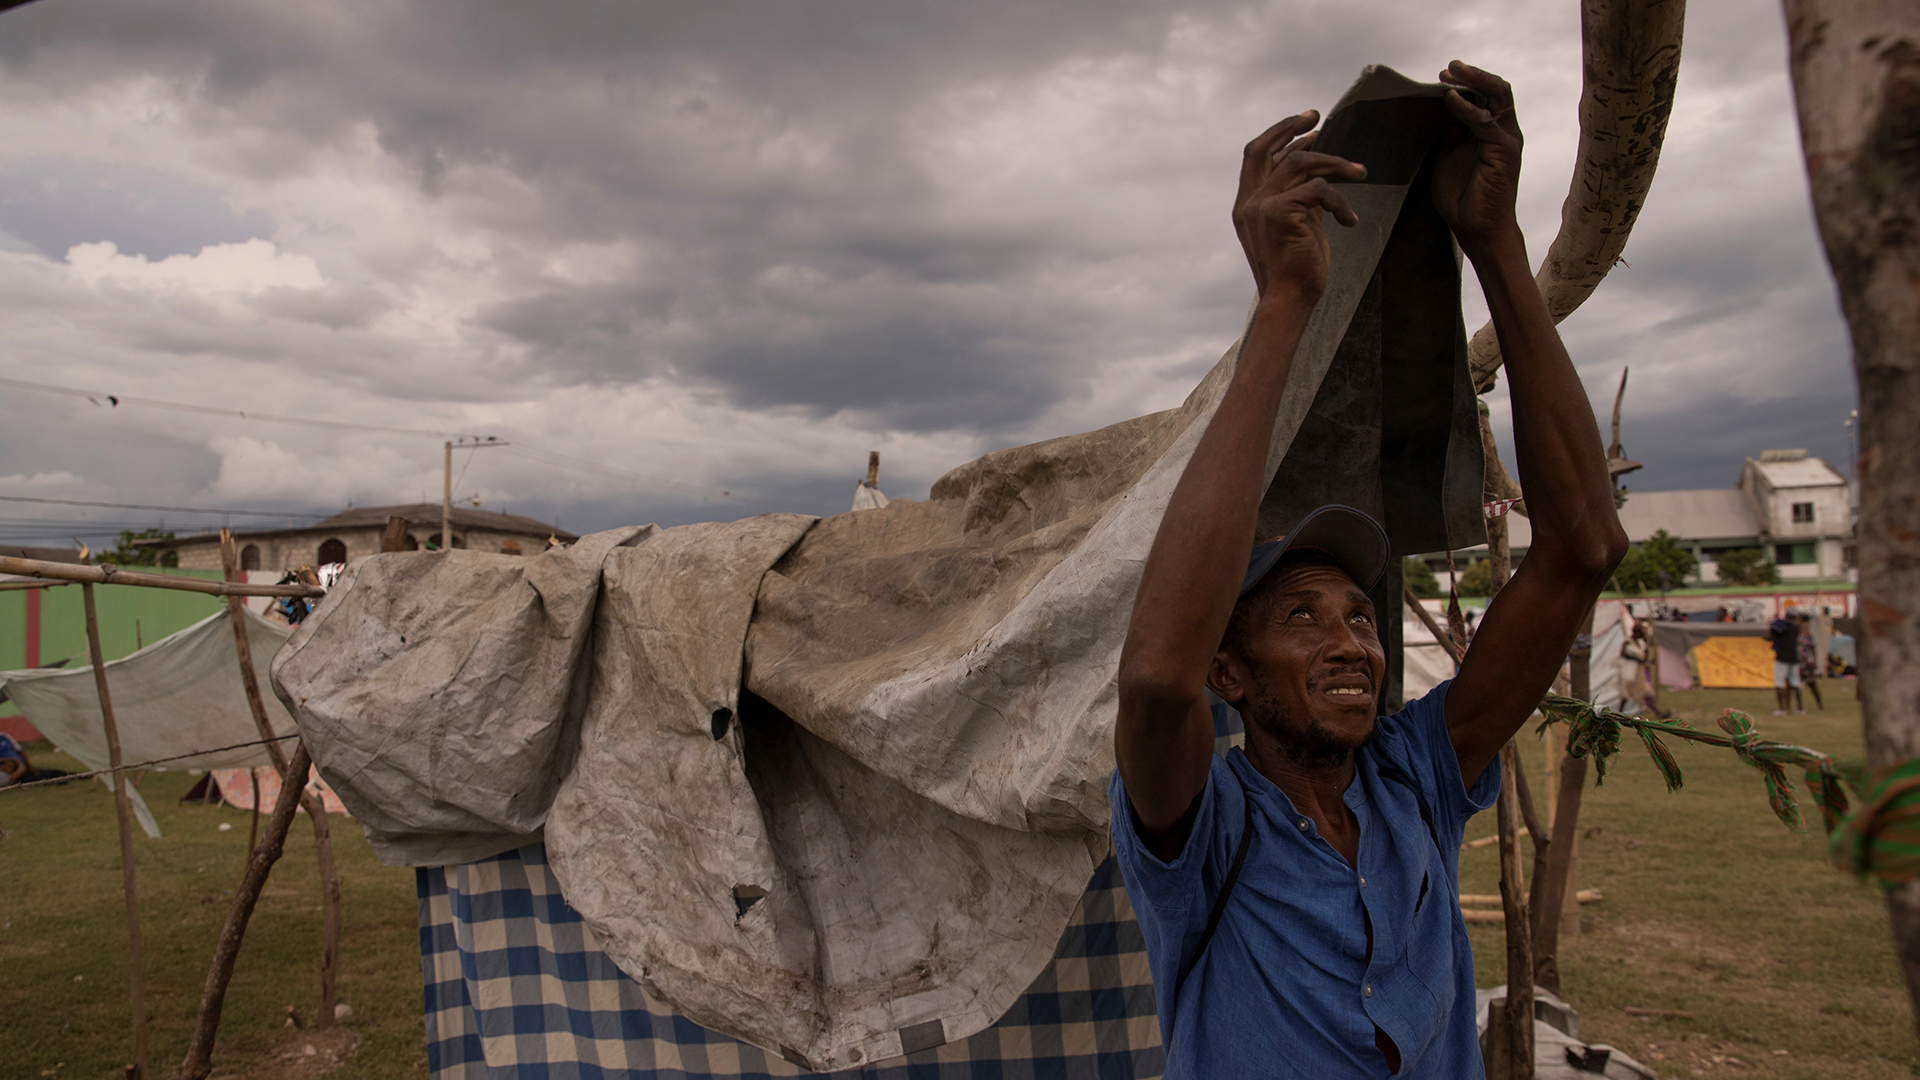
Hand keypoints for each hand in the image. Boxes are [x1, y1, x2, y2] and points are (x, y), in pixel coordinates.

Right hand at [1233, 112, 1365, 304]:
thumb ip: (1298, 195)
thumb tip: (1317, 165)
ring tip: (1360, 172)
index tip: (1307, 125)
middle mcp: (1249, 202)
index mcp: (1246, 204)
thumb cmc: (1297, 267)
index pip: (1256, 155)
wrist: (1289, 299)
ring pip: (1299, 164)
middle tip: (1318, 116)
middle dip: (1291, 127)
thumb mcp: (1296, 223)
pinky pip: (1318, 189)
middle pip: (1265, 148)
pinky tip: (1350, 221)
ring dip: (1335, 163)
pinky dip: (1340, 201)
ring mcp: (1261, 206)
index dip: (1280, 134)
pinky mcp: (1280, 213)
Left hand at [1431, 61, 1524, 259]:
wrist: (1476, 229)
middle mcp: (1504, 131)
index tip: (1442, 75)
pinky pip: (1485, 122)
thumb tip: (1444, 103)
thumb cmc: (1462, 197)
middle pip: (1495, 90)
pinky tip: (1450, 99)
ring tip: (1451, 73)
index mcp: (1492, 131)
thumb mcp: (1449, 155)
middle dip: (1472, 75)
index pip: (1485, 96)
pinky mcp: (1503, 151)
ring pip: (1497, 97)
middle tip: (1449, 67)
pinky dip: (1467, 108)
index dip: (1465, 82)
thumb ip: (1451, 130)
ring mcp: (1506, 140)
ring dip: (1473, 82)